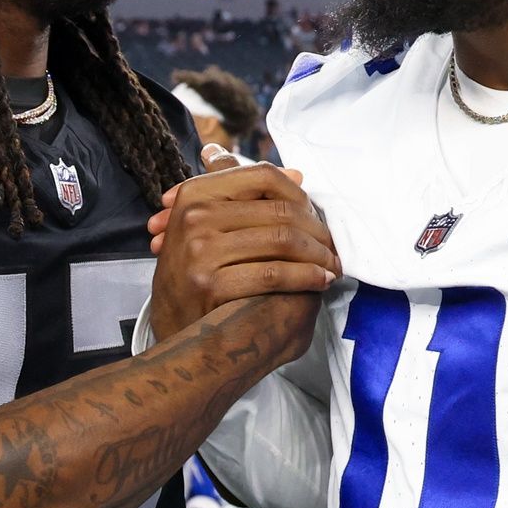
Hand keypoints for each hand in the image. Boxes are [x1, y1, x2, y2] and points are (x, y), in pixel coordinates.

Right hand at [147, 144, 339, 339]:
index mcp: (195, 194)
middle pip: (279, 211)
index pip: (262, 176)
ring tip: (331, 266)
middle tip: (334, 247)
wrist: (173, 331)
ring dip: (318, 255)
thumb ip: (248, 197)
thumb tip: (298, 176)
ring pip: (282, 240)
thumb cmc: (197, 275)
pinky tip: (319, 282)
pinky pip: (274, 274)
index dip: (299, 195)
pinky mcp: (210, 286)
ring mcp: (199, 252)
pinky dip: (306, 277)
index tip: (316, 216)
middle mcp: (194, 218)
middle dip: (317, 230)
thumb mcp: (209, 227)